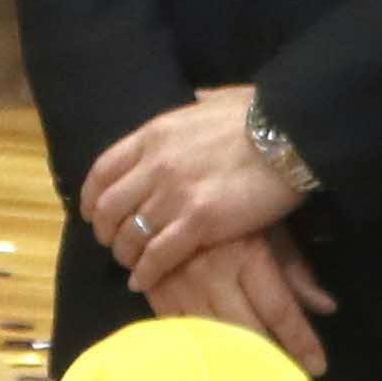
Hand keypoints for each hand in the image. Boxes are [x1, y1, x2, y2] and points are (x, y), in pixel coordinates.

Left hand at [81, 87, 297, 290]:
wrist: (290, 132)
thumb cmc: (259, 115)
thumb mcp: (213, 100)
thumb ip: (194, 104)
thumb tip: (195, 98)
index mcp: (153, 135)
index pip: (102, 170)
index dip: (91, 197)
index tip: (92, 213)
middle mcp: (154, 165)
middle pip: (108, 207)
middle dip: (104, 231)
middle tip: (112, 244)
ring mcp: (174, 194)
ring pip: (129, 235)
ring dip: (124, 254)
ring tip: (131, 264)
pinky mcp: (199, 221)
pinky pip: (157, 255)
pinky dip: (145, 272)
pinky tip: (141, 281)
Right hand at [144, 227, 334, 372]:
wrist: (171, 187)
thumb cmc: (233, 212)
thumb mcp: (269, 232)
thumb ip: (296, 271)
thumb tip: (327, 308)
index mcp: (248, 255)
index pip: (280, 310)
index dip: (301, 341)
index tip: (317, 367)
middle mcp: (214, 272)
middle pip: (246, 330)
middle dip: (268, 359)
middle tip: (286, 380)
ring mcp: (181, 283)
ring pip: (212, 335)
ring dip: (234, 359)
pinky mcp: (155, 290)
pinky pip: (180, 329)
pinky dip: (199, 346)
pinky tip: (214, 361)